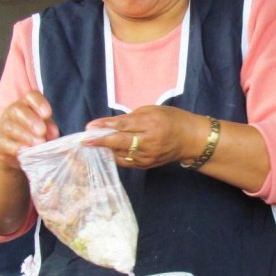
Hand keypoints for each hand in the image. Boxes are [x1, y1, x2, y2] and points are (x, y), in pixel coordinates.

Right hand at [0, 91, 59, 169]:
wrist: (14, 150)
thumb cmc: (33, 134)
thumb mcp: (44, 128)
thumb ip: (49, 128)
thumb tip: (53, 132)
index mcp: (26, 104)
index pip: (30, 96)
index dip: (39, 103)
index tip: (47, 114)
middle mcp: (12, 112)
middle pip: (17, 109)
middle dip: (31, 120)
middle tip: (42, 131)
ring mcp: (3, 127)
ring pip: (10, 127)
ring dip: (26, 135)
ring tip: (39, 143)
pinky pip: (4, 143)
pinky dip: (15, 147)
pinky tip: (26, 150)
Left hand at [86, 105, 201, 168]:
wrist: (190, 139)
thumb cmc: (171, 119)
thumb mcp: (151, 110)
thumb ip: (130, 118)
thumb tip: (109, 124)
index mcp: (151, 124)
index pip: (124, 126)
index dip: (105, 126)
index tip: (90, 126)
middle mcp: (149, 142)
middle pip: (121, 143)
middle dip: (101, 142)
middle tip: (84, 140)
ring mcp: (148, 156)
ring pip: (121, 154)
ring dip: (105, 150)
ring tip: (92, 145)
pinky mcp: (147, 165)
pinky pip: (127, 162)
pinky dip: (115, 156)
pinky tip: (107, 152)